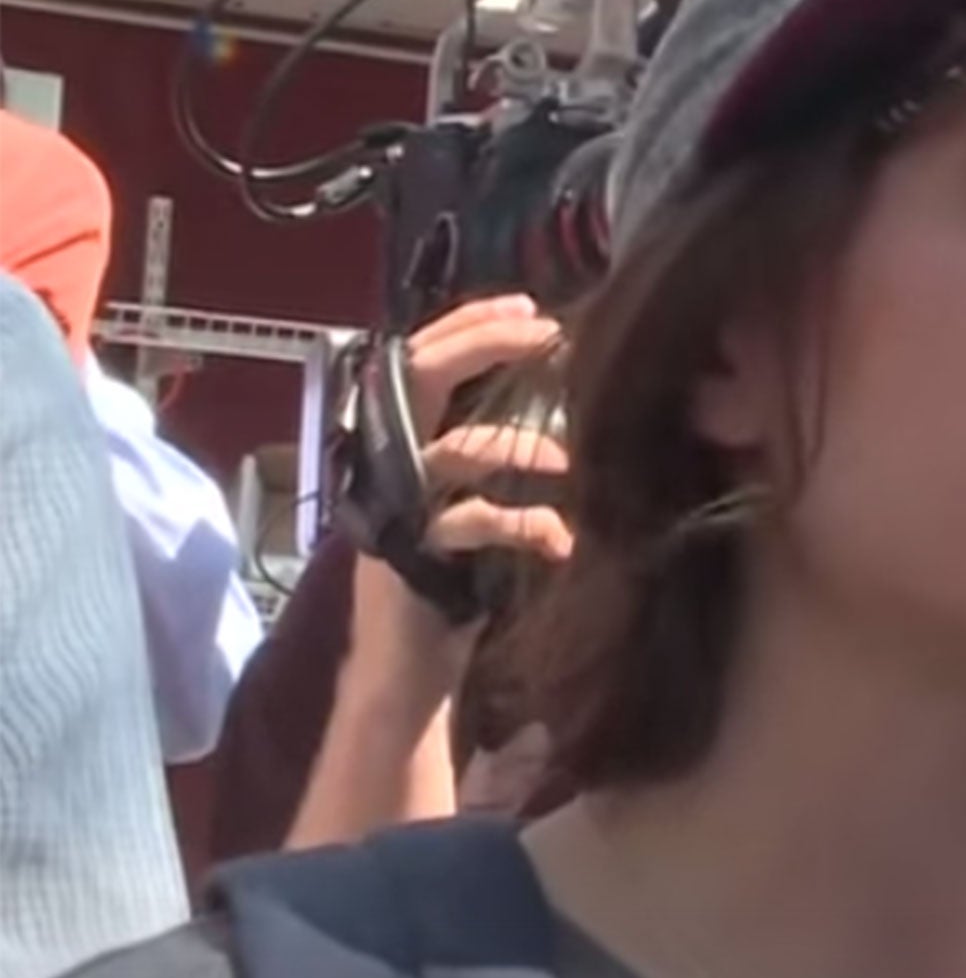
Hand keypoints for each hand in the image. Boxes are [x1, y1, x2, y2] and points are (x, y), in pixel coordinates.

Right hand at [292, 295, 569, 848]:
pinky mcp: (412, 556)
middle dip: (482, 345)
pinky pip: (472, 522)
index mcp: (399, 443)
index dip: (470, 323)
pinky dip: (525, 523)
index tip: (530, 305)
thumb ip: (490, 451)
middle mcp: (386, 464)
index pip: (421, 358)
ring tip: (566, 457)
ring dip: (518, 445)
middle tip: (545, 332)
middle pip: (419, 378)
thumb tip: (559, 396)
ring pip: (452, 449)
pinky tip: (561, 540)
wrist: (408, 672)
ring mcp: (394, 508)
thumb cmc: (450, 581)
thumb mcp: (471, 500)